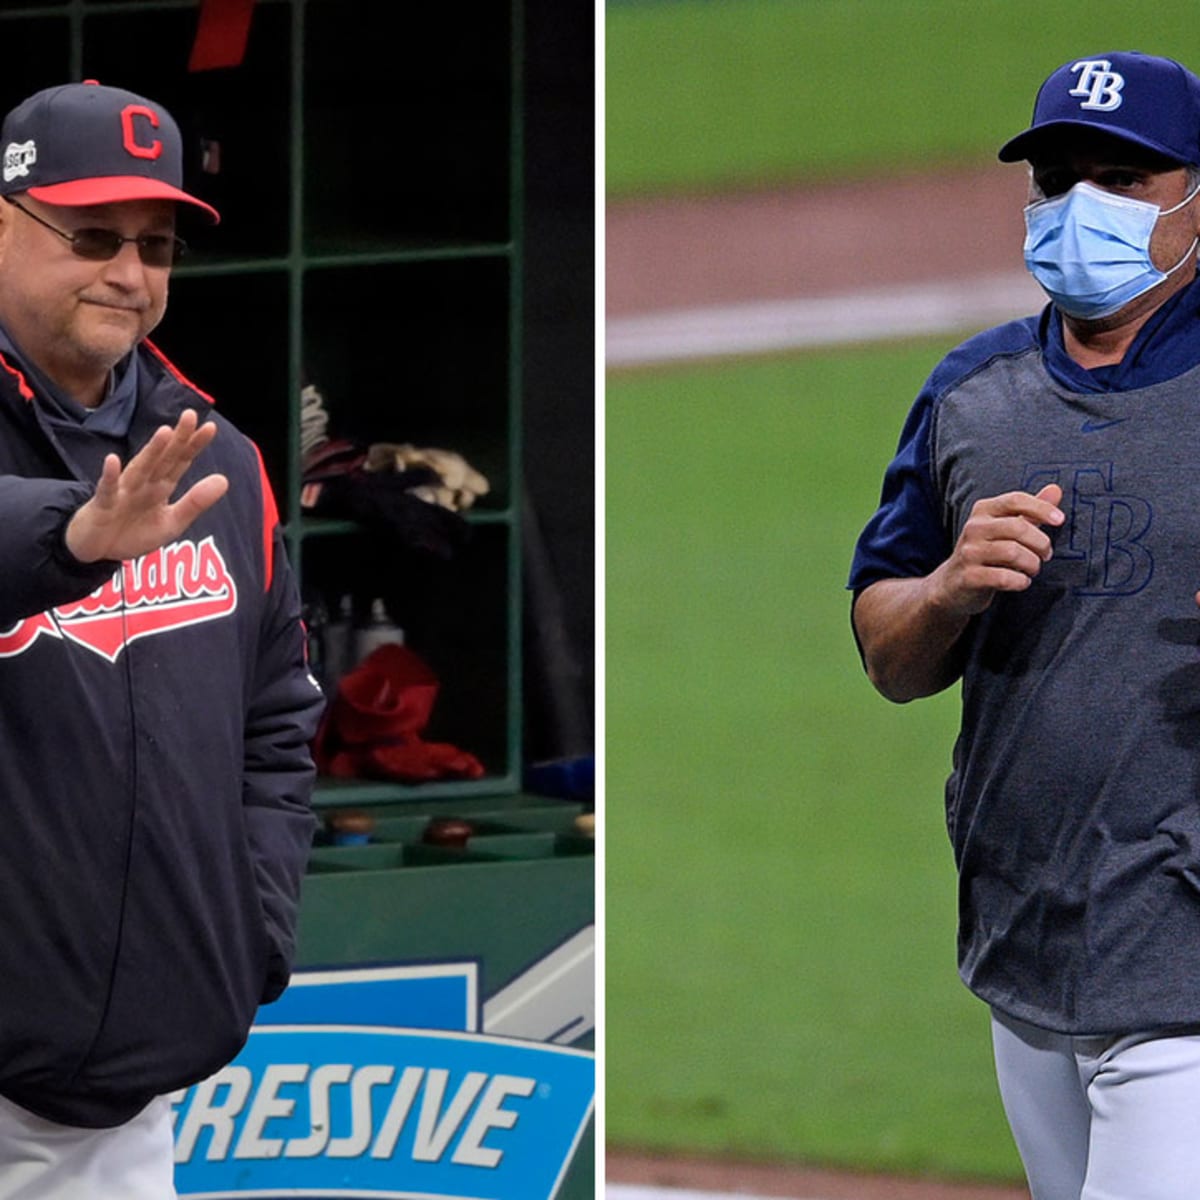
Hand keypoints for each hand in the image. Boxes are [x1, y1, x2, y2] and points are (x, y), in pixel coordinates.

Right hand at [65, 409, 229, 563]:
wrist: (96, 550)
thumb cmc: (133, 532)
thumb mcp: (172, 522)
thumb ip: (196, 502)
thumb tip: (224, 479)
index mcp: (161, 487)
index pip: (180, 461)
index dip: (194, 445)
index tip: (210, 427)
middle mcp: (143, 484)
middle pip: (163, 459)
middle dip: (177, 439)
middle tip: (190, 415)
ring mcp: (122, 492)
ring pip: (139, 469)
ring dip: (151, 452)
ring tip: (165, 432)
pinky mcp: (103, 505)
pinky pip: (107, 490)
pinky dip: (110, 477)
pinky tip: (112, 461)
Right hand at [928, 483, 1064, 618]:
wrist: (952, 584)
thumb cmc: (986, 553)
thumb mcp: (1005, 529)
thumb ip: (1030, 511)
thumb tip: (1056, 489)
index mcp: (983, 511)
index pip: (1015, 500)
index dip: (1041, 508)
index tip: (1060, 520)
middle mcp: (973, 528)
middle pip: (1018, 528)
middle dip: (1041, 544)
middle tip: (1045, 555)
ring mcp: (969, 552)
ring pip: (1013, 553)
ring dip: (1032, 564)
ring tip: (1032, 569)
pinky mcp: (969, 576)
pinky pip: (1004, 577)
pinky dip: (1020, 581)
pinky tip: (1021, 582)